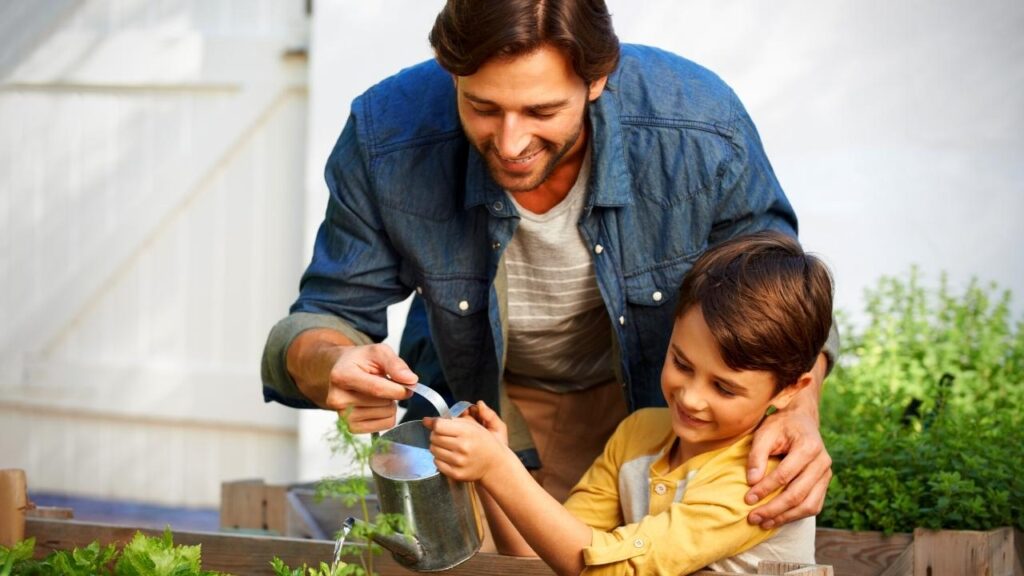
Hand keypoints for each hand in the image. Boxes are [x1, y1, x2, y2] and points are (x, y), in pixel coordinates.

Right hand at [291, 336, 417, 432]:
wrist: (343, 371)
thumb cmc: (361, 361)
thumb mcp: (379, 352)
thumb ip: (395, 364)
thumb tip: (411, 380)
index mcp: (342, 376)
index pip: (377, 389)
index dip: (399, 389)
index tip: (410, 384)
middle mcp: (337, 399)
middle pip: (384, 404)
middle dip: (393, 393)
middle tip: (384, 383)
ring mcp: (342, 416)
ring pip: (386, 416)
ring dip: (389, 404)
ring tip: (377, 393)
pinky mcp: (351, 428)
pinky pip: (384, 426)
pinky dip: (387, 415)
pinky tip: (376, 405)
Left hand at [425, 402, 509, 482]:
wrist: (494, 464)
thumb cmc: (483, 441)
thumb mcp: (471, 425)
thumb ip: (449, 420)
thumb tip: (425, 420)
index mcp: (467, 432)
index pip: (438, 426)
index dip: (436, 425)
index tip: (440, 426)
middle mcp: (462, 447)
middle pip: (434, 438)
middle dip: (436, 435)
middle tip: (446, 437)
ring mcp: (459, 462)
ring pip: (433, 450)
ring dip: (437, 447)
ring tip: (448, 447)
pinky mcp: (456, 474)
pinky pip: (436, 463)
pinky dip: (440, 459)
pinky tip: (450, 456)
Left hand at [744, 360, 831, 528]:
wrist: (801, 419)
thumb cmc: (780, 425)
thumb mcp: (765, 432)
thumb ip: (757, 455)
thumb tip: (751, 482)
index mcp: (809, 446)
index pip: (785, 475)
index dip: (765, 489)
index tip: (747, 499)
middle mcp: (822, 462)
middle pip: (798, 494)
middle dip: (774, 509)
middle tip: (753, 518)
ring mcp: (826, 474)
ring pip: (809, 505)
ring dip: (785, 517)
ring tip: (764, 523)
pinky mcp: (824, 483)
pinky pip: (814, 505)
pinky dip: (796, 515)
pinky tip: (778, 519)